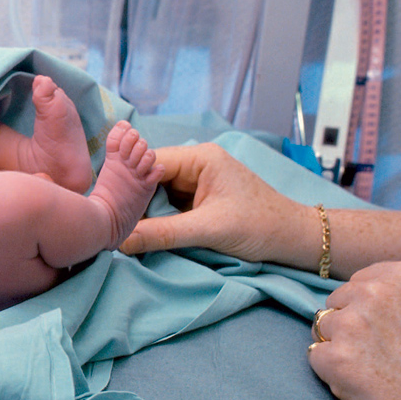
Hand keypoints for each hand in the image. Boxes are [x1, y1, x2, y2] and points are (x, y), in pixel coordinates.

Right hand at [118, 143, 314, 267]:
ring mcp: (197, 182)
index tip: (106, 206)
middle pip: (148, 178)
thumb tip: (119, 241)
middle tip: (111, 222)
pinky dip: (156, 219)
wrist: (294, 240)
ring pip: (155, 194)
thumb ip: (162, 234)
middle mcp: (196, 164)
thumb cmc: (260, 226)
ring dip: (143, 212)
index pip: (149, 163)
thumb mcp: (208, 230)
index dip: (126, 183)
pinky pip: (167, 206)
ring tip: (122, 229)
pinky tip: (142, 232)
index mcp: (200, 158)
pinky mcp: (199, 200)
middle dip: (133, 200)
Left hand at [308, 261, 400, 399]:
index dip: (365, 310)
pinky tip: (363, 386)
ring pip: (323, 332)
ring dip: (340, 351)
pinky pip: (317, 360)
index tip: (381, 332)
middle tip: (377, 357)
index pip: (358, 284)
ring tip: (373, 374)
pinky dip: (333, 376)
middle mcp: (373, 293)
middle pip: (337, 306)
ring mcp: (352, 325)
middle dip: (349, 329)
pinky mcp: (338, 361)